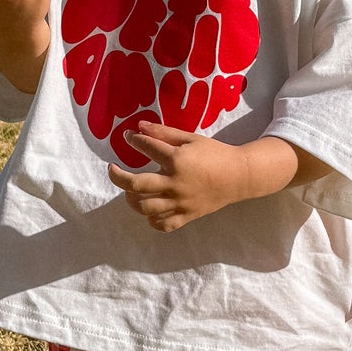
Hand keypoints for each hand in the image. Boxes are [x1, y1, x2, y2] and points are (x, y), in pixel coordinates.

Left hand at [107, 123, 324, 231]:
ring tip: (131, 191)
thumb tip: (139, 126)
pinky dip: (151, 220)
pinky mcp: (186, 216)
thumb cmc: (214, 154)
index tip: (128, 137)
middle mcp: (175, 183)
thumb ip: (164, 133)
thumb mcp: (190, 138)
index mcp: (177, 160)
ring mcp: (180, 202)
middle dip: (118, 176)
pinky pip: (162, 224)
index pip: (146, 148)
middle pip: (135, 185)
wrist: (239, 176)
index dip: (133, 140)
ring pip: (145, 207)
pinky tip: (150, 209)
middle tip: (112, 169)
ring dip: (132, 199)